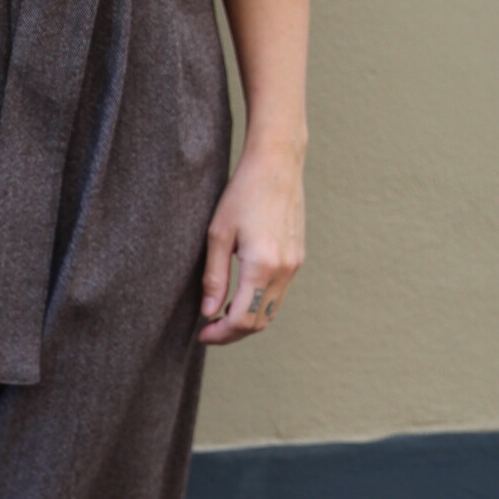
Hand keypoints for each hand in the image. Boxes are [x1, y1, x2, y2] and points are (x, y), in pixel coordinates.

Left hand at [199, 139, 305, 344]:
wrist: (277, 164)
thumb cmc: (242, 193)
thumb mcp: (218, 235)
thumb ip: (214, 278)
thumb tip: (208, 312)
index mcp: (262, 265)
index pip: (242, 319)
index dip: (220, 334)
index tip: (202, 334)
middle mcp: (284, 269)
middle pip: (259, 322)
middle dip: (232, 333)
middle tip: (208, 330)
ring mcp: (294, 265)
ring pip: (271, 311)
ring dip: (246, 321)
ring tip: (220, 316)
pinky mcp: (297, 258)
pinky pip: (278, 294)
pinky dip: (258, 305)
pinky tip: (238, 298)